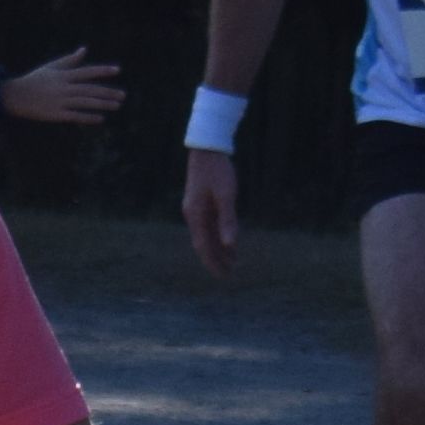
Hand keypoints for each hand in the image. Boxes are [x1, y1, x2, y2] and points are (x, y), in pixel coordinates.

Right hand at [0, 47, 120, 127]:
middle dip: (107, 92)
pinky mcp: (56, 114)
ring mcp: (60, 102)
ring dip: (102, 104)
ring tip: (117, 105)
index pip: (87, 72)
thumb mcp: (52, 67)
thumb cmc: (35, 80)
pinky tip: (100, 118)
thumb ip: (70, 60)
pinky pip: (76, 116)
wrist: (15, 97)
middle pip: (90, 89)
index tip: (117, 70)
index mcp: (64, 75)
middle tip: (123, 95)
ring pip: (86, 102)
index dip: (102, 71)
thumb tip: (84, 49)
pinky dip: (89, 117)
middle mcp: (64, 88)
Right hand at [181, 142, 240, 271]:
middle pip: (203, 243)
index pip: (203, 246)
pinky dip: (218, 235)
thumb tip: (230, 244)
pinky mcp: (201, 203)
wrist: (207, 148)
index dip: (213, 262)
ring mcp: (196, 209)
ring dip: (218, 248)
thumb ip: (228, 220)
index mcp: (196, 215)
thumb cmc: (218, 170)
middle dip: (216, 259)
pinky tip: (227, 240)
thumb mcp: (226, 195)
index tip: (223, 276)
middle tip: (228, 274)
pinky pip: (209, 225)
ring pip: (206, 235)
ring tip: (231, 261)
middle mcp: (193, 215)